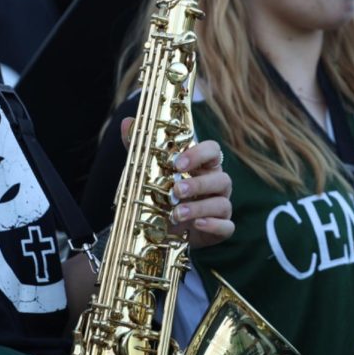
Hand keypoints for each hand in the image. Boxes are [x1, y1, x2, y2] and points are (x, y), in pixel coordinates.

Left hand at [120, 118, 233, 249]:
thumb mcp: (148, 173)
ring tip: (176, 214)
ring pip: (223, 203)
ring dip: (200, 208)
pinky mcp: (221, 229)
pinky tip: (196, 225)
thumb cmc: (161, 196)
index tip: (177, 163)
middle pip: (221, 178)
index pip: (213, 150)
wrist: (161, 230)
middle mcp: (216, 184)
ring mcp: (220, 207)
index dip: (199, 154)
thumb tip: (126, 123)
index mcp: (203, 166)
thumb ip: (140, 149)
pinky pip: (227, 227)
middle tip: (176, 191)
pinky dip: (213, 226)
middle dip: (198, 184)